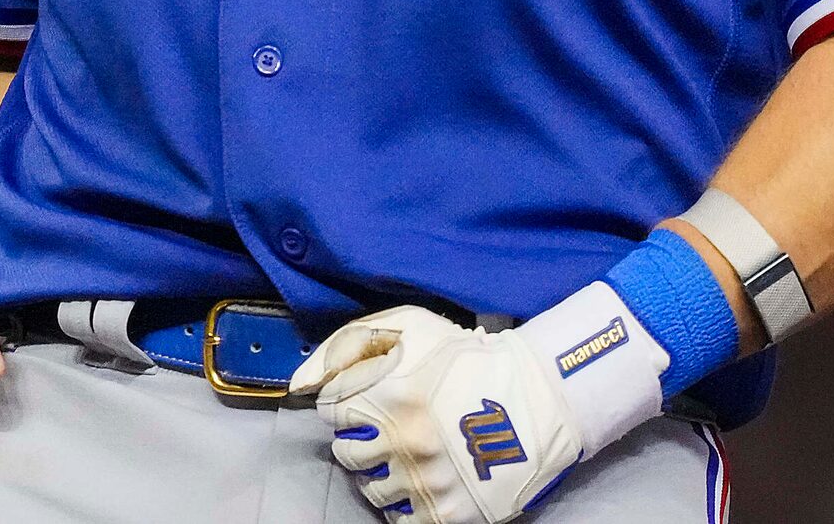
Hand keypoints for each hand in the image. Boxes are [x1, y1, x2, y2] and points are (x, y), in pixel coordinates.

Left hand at [288, 307, 580, 523]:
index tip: (367, 400)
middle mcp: (404, 442)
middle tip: (386, 429)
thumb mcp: (405, 328)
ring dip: (380, 473)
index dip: (346, 403)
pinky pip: (400, 520)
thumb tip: (298, 383)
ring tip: (405, 455)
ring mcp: (426, 481)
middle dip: (358, 439)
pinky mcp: (449, 512)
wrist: (535, 397)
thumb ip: (345, 347)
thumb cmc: (464, 358)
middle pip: (345, 454)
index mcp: (389, 395)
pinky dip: (403, 504)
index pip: (329, 411)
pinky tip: (418, 482)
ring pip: (370, 490)